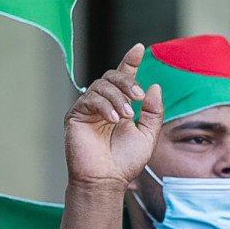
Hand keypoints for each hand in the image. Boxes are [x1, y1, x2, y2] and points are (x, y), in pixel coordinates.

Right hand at [64, 44, 164, 190]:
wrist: (106, 180)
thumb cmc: (125, 162)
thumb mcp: (147, 135)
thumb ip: (152, 112)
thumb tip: (154, 86)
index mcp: (120, 105)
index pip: (123, 77)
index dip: (130, 61)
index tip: (139, 48)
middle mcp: (103, 104)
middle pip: (112, 77)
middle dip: (127, 82)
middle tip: (138, 97)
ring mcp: (88, 109)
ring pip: (101, 86)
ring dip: (117, 97)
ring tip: (126, 116)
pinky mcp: (75, 115)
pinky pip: (89, 99)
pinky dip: (104, 106)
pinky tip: (113, 119)